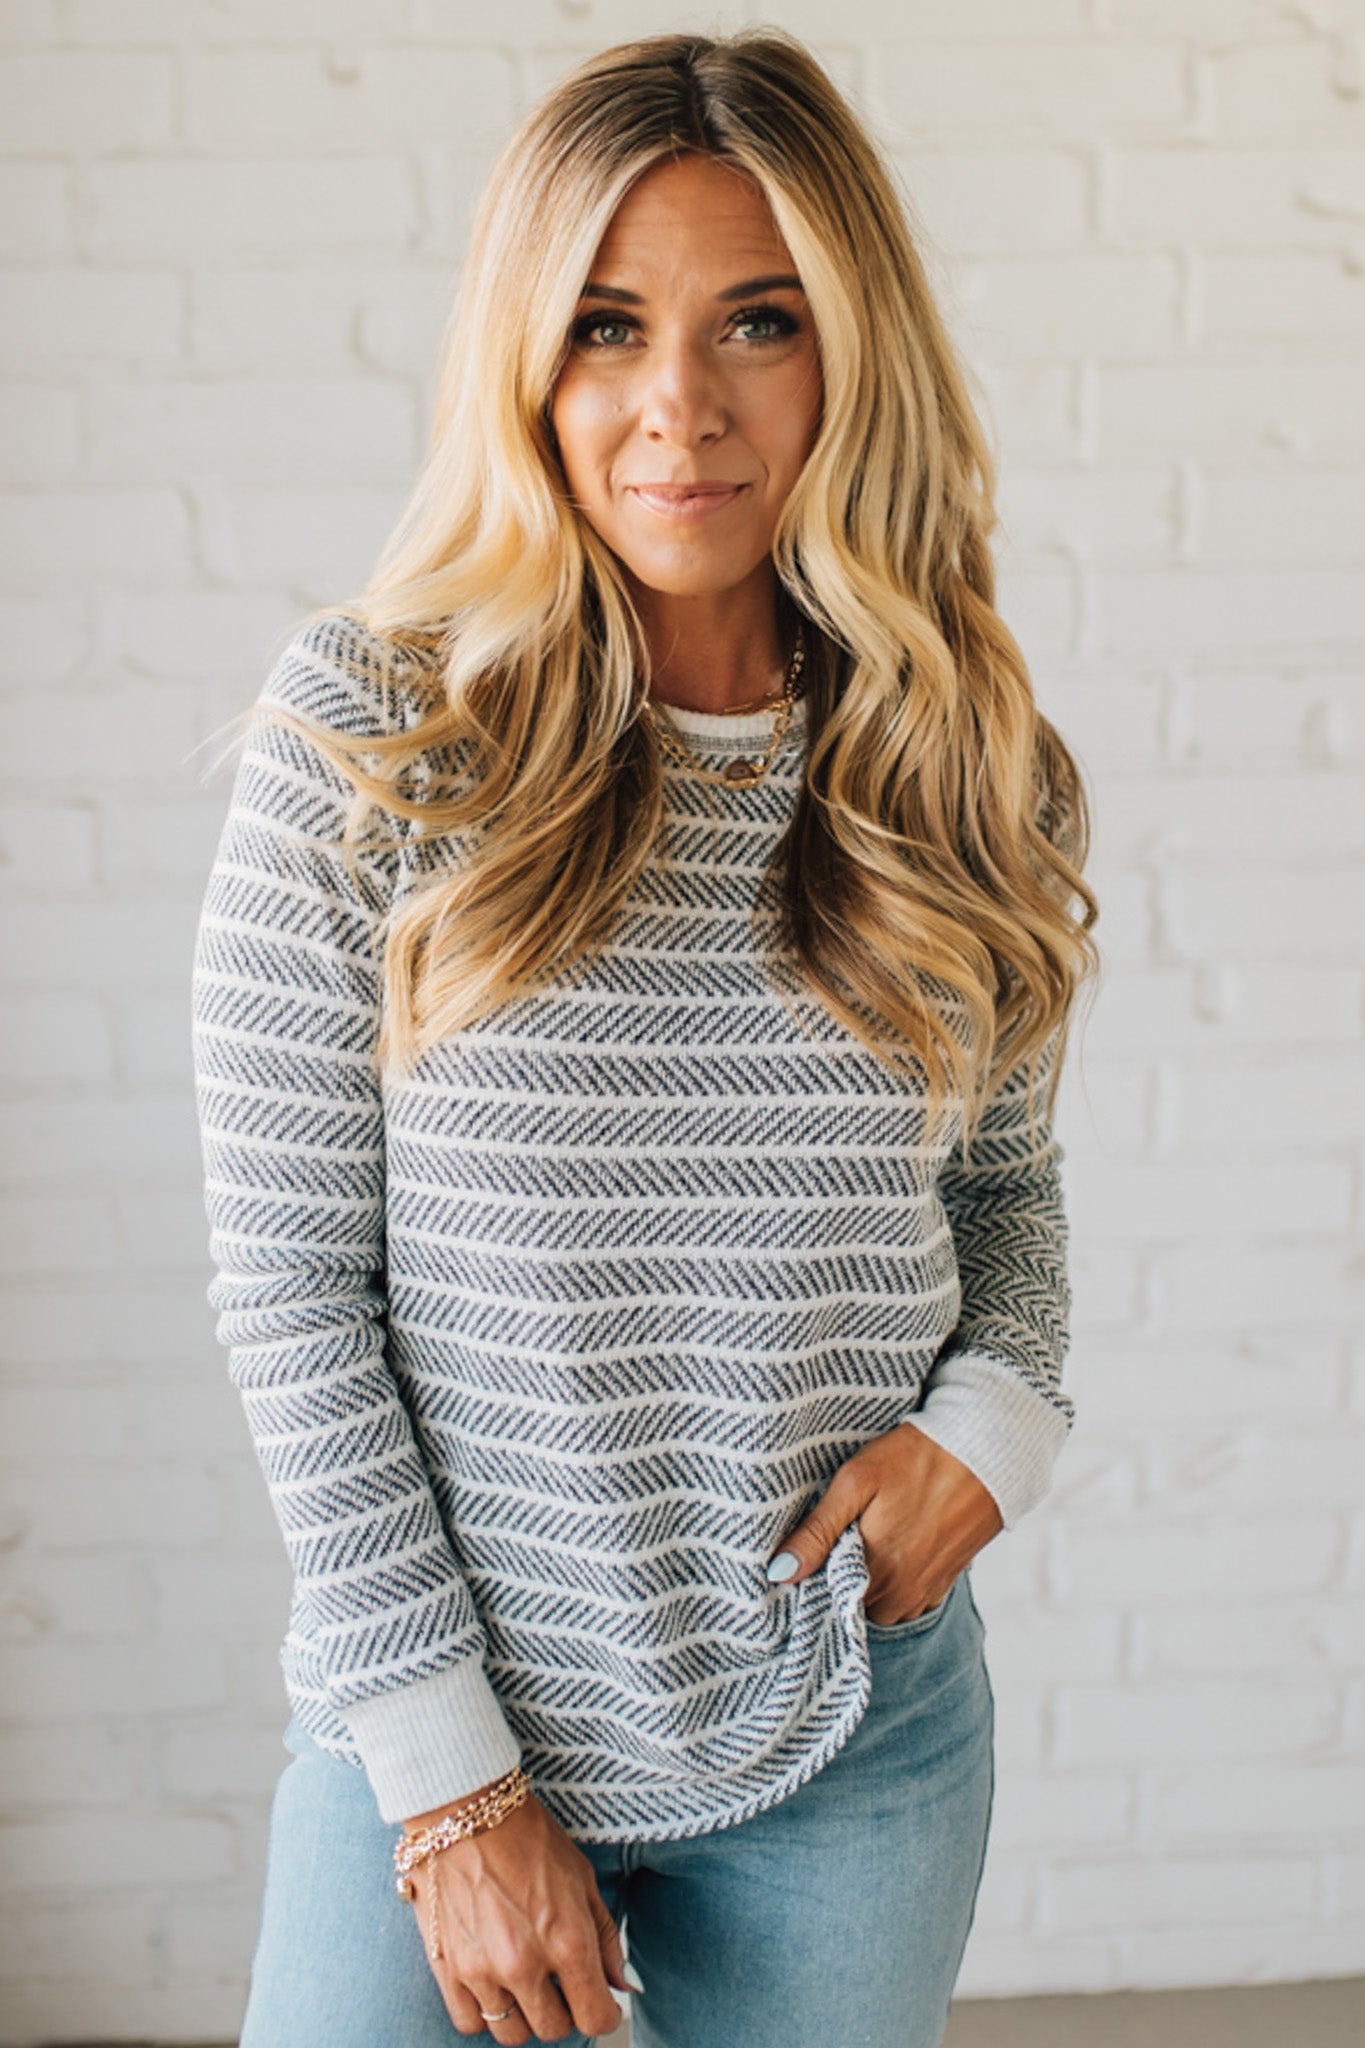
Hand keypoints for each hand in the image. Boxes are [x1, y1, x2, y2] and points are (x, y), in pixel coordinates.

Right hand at [401, 1787, 637, 2040]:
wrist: (465, 1810)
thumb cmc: (528, 1836)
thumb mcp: (582, 1878)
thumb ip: (605, 1938)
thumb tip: (621, 1984)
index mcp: (567, 1940)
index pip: (595, 2019)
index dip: (604, 2014)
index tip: (600, 2004)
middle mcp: (525, 1963)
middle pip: (554, 2029)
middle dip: (563, 2010)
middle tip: (558, 1982)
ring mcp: (482, 1970)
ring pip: (511, 2033)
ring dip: (523, 2014)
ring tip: (523, 1980)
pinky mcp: (447, 1968)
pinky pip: (469, 2022)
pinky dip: (483, 2010)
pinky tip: (490, 1981)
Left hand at [766, 1424, 1002, 1625]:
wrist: (984, 1451)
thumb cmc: (915, 1459)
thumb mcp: (856, 1483)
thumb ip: (817, 1532)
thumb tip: (780, 1573)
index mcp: (875, 1571)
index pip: (827, 1599)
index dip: (815, 1576)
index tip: (814, 1550)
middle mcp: (901, 1593)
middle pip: (853, 1605)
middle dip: (842, 1579)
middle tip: (843, 1535)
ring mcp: (926, 1592)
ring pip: (880, 1607)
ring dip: (870, 1583)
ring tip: (870, 1537)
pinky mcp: (945, 1583)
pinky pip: (908, 1600)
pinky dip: (896, 1582)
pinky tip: (896, 1543)